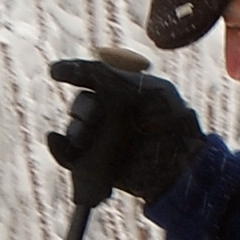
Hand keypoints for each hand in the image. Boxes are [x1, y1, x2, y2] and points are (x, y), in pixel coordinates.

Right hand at [44, 54, 203, 203]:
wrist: (182, 171)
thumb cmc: (176, 127)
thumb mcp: (156, 93)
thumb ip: (124, 79)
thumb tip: (93, 68)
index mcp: (123, 92)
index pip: (92, 77)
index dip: (73, 72)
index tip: (56, 73)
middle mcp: (108, 113)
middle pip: (82, 104)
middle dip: (83, 109)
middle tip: (93, 119)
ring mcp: (100, 139)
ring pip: (74, 130)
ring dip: (75, 131)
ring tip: (85, 138)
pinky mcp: (94, 164)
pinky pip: (69, 156)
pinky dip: (60, 149)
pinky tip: (56, 141)